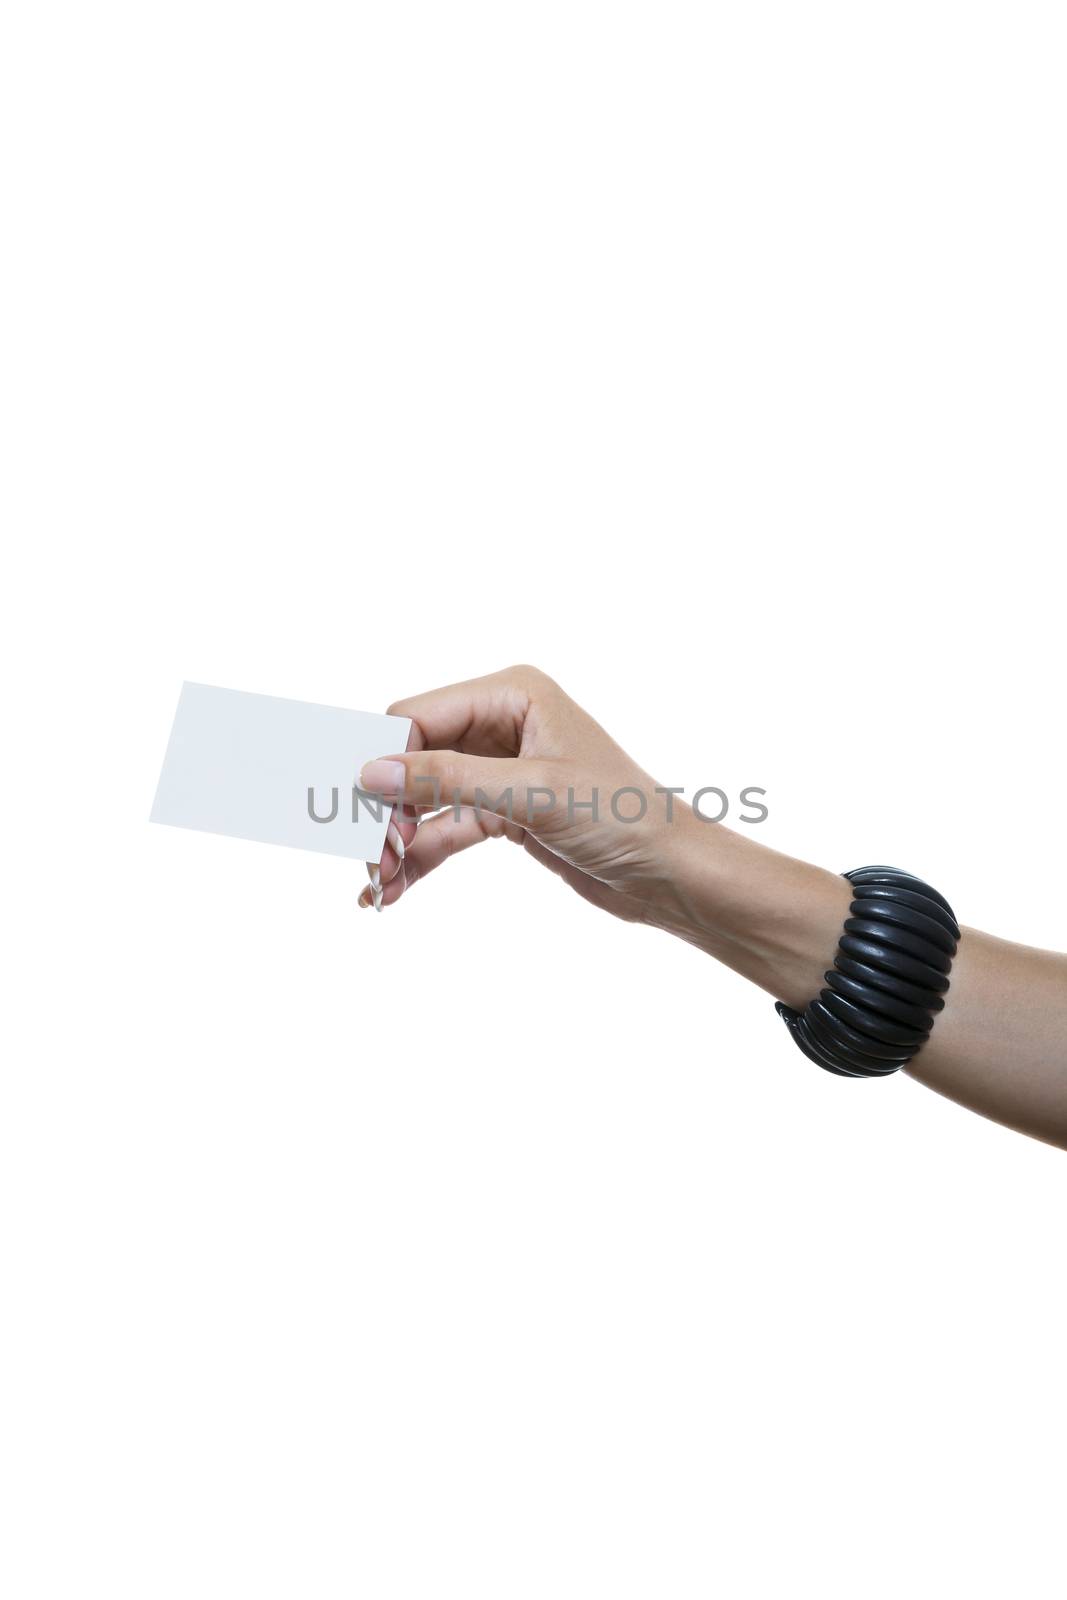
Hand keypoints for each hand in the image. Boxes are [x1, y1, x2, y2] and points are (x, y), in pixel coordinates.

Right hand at [357, 664, 692, 925]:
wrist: (670, 873)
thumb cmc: (623, 816)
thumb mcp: (532, 794)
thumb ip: (448, 779)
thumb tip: (372, 770)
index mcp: (513, 693)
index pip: (418, 716)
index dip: (382, 759)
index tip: (356, 809)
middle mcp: (501, 722)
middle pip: (412, 756)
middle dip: (386, 806)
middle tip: (372, 856)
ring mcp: (499, 768)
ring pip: (421, 797)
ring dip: (396, 838)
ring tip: (378, 883)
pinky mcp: (502, 811)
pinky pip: (443, 827)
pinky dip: (419, 856)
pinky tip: (393, 890)